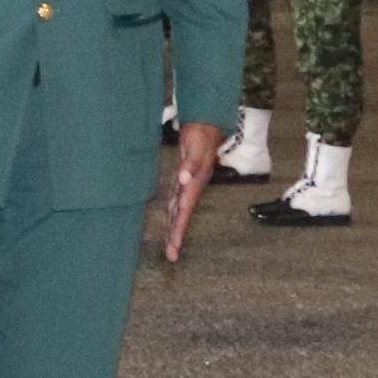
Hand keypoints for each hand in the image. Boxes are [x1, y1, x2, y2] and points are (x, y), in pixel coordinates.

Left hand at [153, 122, 226, 262]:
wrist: (206, 122)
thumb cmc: (201, 133)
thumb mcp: (197, 146)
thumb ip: (191, 163)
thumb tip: (184, 179)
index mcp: (194, 184)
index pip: (184, 212)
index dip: (179, 230)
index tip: (175, 247)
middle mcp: (191, 187)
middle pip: (182, 216)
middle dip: (177, 235)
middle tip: (172, 256)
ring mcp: (188, 183)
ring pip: (179, 209)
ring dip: (175, 226)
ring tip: (171, 245)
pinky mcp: (184, 177)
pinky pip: (177, 199)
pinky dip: (173, 211)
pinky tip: (171, 217)